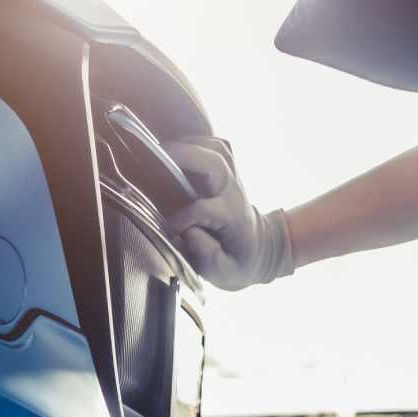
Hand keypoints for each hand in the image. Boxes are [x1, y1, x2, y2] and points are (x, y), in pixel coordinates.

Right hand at [162, 139, 293, 291]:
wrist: (261, 248)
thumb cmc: (239, 263)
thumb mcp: (227, 274)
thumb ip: (209, 257)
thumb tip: (189, 233)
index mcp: (234, 217)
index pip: (203, 209)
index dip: (181, 218)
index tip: (167, 229)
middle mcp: (234, 191)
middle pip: (214, 162)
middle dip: (185, 157)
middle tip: (156, 159)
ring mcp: (233, 177)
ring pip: (216, 148)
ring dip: (190, 144)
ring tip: (164, 152)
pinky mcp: (229, 170)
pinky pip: (215, 145)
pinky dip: (196, 141)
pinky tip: (178, 150)